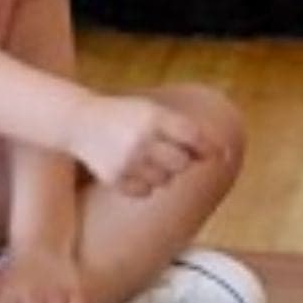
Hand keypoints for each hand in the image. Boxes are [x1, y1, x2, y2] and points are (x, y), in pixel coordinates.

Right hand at [71, 94, 215, 197]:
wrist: (81, 122)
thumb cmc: (124, 116)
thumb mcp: (151, 111)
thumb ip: (181, 129)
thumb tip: (218, 154)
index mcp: (153, 117)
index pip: (193, 137)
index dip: (210, 148)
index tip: (221, 155)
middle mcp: (141, 139)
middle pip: (182, 164)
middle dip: (181, 161)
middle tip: (168, 154)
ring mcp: (127, 161)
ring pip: (165, 181)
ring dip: (162, 173)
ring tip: (144, 158)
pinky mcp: (115, 178)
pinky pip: (146, 191)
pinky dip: (144, 184)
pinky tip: (131, 168)